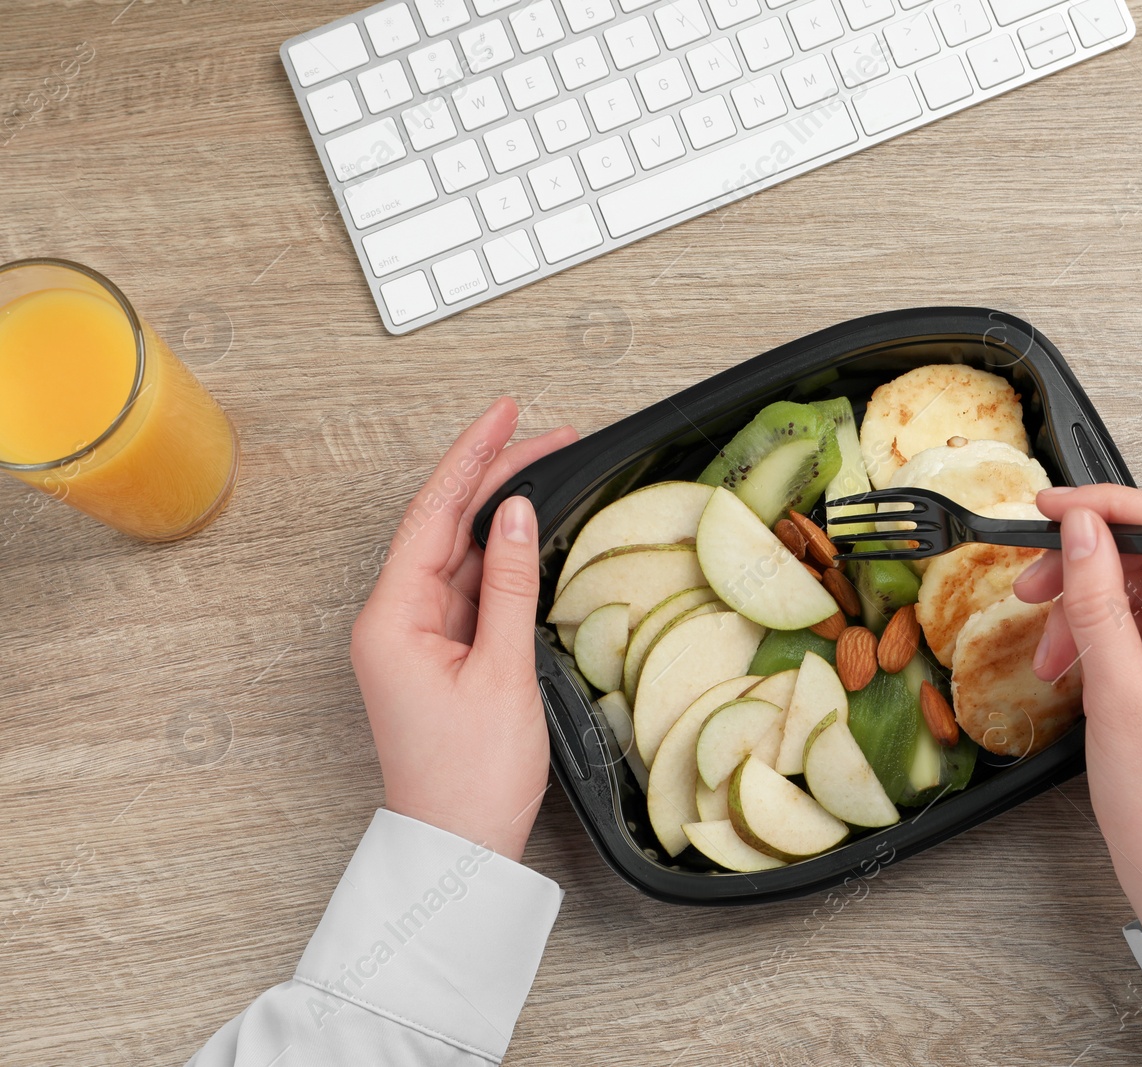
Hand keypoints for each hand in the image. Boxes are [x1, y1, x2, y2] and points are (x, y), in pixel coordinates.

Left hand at [350, 398, 577, 858]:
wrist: (460, 849)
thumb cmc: (472, 779)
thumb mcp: (502, 672)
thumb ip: (508, 585)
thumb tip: (516, 513)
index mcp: (390, 619)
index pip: (432, 513)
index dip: (471, 456)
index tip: (503, 412)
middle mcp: (393, 620)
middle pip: (444, 525)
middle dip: (494, 474)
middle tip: (546, 431)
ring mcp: (415, 637)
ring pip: (458, 551)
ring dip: (500, 509)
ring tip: (548, 464)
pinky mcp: (439, 655)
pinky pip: (468, 586)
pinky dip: (500, 554)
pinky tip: (529, 527)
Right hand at [1013, 485, 1141, 928]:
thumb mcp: (1120, 696)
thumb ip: (1098, 602)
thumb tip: (1083, 530)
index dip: (1117, 513)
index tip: (1058, 506)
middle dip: (1092, 568)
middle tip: (1032, 576)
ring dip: (1088, 608)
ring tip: (1044, 639)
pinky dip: (1103, 635)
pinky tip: (1065, 657)